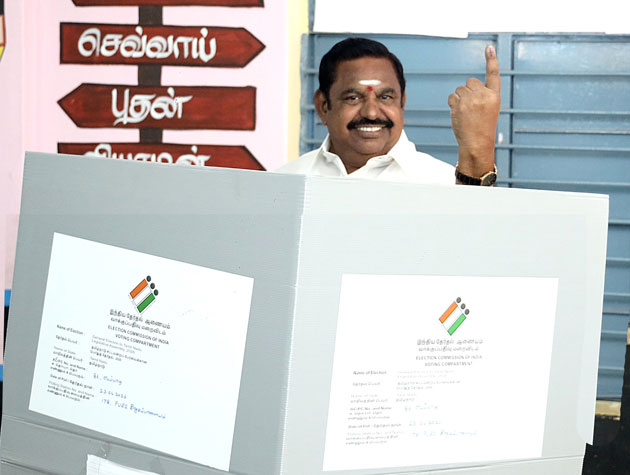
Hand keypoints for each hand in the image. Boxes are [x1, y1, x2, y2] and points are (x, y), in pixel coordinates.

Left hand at [448, 45, 500, 177]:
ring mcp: (471, 99)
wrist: (476, 143)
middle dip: (468, 91)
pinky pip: (452, 96)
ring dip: (460, 98)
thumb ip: (480, 96)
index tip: (489, 48)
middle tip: (471, 108)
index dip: (491, 60)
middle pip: (470, 82)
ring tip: (466, 113)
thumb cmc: (482, 128)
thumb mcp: (488, 110)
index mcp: (494, 96)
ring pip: (460, 89)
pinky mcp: (459, 104)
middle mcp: (484, 95)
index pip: (493, 74)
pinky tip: (458, 114)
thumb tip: (464, 87)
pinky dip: (453, 103)